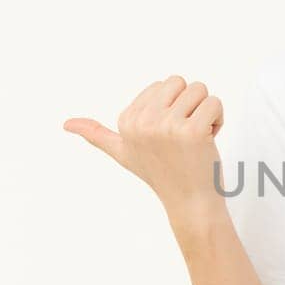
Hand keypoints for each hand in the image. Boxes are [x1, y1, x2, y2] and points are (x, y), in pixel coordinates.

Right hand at [63, 75, 226, 216]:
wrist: (189, 202)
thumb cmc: (160, 174)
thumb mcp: (123, 153)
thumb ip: (97, 135)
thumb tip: (66, 124)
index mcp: (126, 120)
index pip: (164, 84)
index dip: (173, 107)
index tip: (169, 135)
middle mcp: (142, 122)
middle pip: (181, 82)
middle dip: (190, 104)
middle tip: (185, 135)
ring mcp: (166, 127)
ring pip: (200, 89)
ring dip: (206, 112)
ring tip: (196, 138)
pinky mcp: (192, 132)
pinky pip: (215, 103)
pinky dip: (218, 120)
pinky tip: (209, 141)